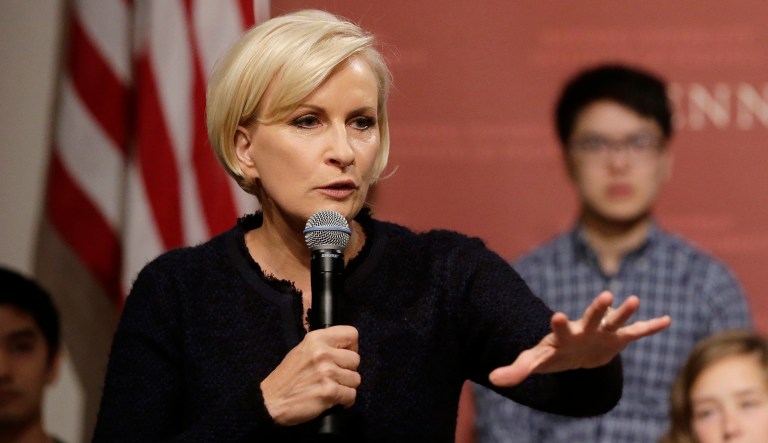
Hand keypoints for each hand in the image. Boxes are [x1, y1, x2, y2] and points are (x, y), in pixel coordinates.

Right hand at [260, 325, 359, 425]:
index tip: (343, 356)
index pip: (351, 334)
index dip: (351, 347)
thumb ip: (323, 346)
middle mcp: (322, 353)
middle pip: (356, 359)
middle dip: (348, 370)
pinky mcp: (329, 392)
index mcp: (316, 339)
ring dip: (346, 386)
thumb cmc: (286, 378)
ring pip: (356, 378)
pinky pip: (351, 395)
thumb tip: (346, 349)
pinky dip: (345, 400)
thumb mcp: (302, 351)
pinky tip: (333, 399)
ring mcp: (327, 373)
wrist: (271, 401)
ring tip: (331, 388)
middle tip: (334, 376)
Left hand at [489, 291, 670, 386]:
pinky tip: (666, 320)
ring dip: (624, 312)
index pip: (560, 329)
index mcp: (563, 335)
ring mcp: (602, 332)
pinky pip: (636, 333)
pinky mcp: (617, 339)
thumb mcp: (534, 362)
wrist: (573, 352)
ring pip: (615, 320)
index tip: (556, 315)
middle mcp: (584, 329)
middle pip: (591, 317)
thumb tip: (492, 379)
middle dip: (597, 308)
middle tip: (606, 295)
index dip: (559, 324)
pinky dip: (650, 327)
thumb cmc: (552, 354)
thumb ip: (517, 370)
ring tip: (635, 299)